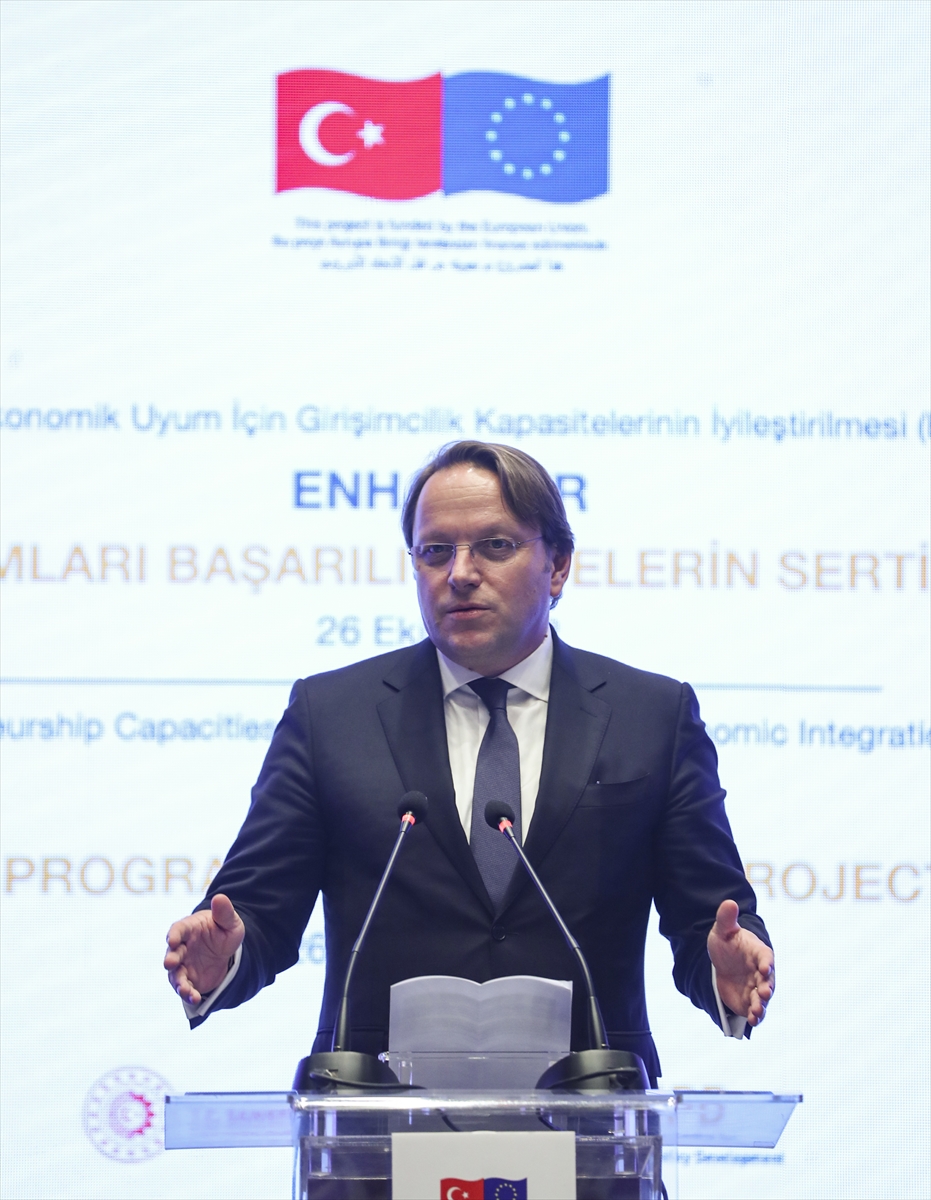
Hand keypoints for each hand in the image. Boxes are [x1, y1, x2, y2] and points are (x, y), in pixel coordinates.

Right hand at [164, 894, 244, 1005]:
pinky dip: (187, 993)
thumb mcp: (230, 922)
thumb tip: (219, 897)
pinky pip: (185, 987)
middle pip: (172, 953)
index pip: (178, 929)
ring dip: (178, 982)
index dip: (174, 934)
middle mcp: (181, 947)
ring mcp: (183, 964)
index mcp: (188, 928)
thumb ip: (224, 912)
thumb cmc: (224, 931)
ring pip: (175, 974)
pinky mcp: (188, 979)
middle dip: (171, 958)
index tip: (172, 940)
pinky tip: (194, 998)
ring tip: (184, 989)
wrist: (226, 952)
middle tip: (170, 963)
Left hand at [707, 899, 774, 1026]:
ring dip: (761, 1005)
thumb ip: (727, 918)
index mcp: (759, 952)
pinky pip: (755, 1010)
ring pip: (762, 999)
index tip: (765, 967)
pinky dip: (755, 1016)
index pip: (766, 957)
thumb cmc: (727, 943)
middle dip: (767, 987)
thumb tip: (730, 902)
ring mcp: (757, 988)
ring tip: (756, 1012)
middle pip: (768, 981)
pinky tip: (751, 1021)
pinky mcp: (749, 1001)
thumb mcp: (723, 930)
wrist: (721, 962)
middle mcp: (762, 972)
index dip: (766, 962)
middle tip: (764, 993)